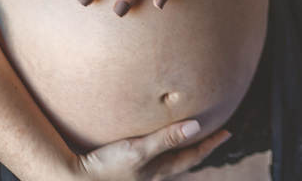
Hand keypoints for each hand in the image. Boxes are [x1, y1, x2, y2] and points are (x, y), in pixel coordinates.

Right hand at [74, 119, 231, 180]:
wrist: (74, 178)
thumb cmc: (105, 167)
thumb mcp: (138, 151)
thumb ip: (166, 138)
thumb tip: (196, 126)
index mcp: (159, 170)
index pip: (193, 156)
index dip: (211, 144)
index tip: (228, 132)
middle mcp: (152, 174)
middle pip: (183, 161)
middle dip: (199, 148)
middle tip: (214, 135)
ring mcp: (138, 174)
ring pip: (167, 162)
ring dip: (180, 149)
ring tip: (187, 136)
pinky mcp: (125, 168)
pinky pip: (150, 159)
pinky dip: (160, 149)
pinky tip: (153, 141)